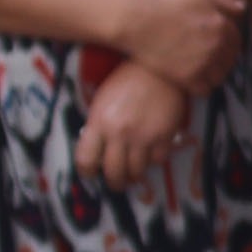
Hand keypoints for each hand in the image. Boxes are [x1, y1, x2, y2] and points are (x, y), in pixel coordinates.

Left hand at [74, 61, 189, 188]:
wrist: (159, 69)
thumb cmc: (126, 81)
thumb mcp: (102, 101)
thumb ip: (98, 126)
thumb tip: (97, 149)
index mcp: (99, 122)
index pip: (86, 160)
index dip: (86, 171)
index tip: (91, 173)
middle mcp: (120, 133)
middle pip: (113, 172)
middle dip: (114, 182)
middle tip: (116, 182)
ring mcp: (144, 137)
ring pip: (137, 171)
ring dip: (134, 176)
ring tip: (133, 173)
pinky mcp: (165, 136)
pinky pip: (158, 160)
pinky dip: (154, 160)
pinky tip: (151, 153)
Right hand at [115, 0, 248, 92]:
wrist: (137, 21)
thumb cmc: (164, 3)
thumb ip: (223, 0)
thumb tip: (243, 7)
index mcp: (222, 25)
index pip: (236, 40)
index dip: (228, 43)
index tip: (219, 46)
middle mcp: (217, 45)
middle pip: (230, 60)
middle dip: (222, 59)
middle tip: (206, 59)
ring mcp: (204, 62)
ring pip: (219, 77)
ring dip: (213, 75)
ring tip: (199, 71)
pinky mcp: (188, 78)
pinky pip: (204, 90)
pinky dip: (200, 87)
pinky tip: (191, 81)